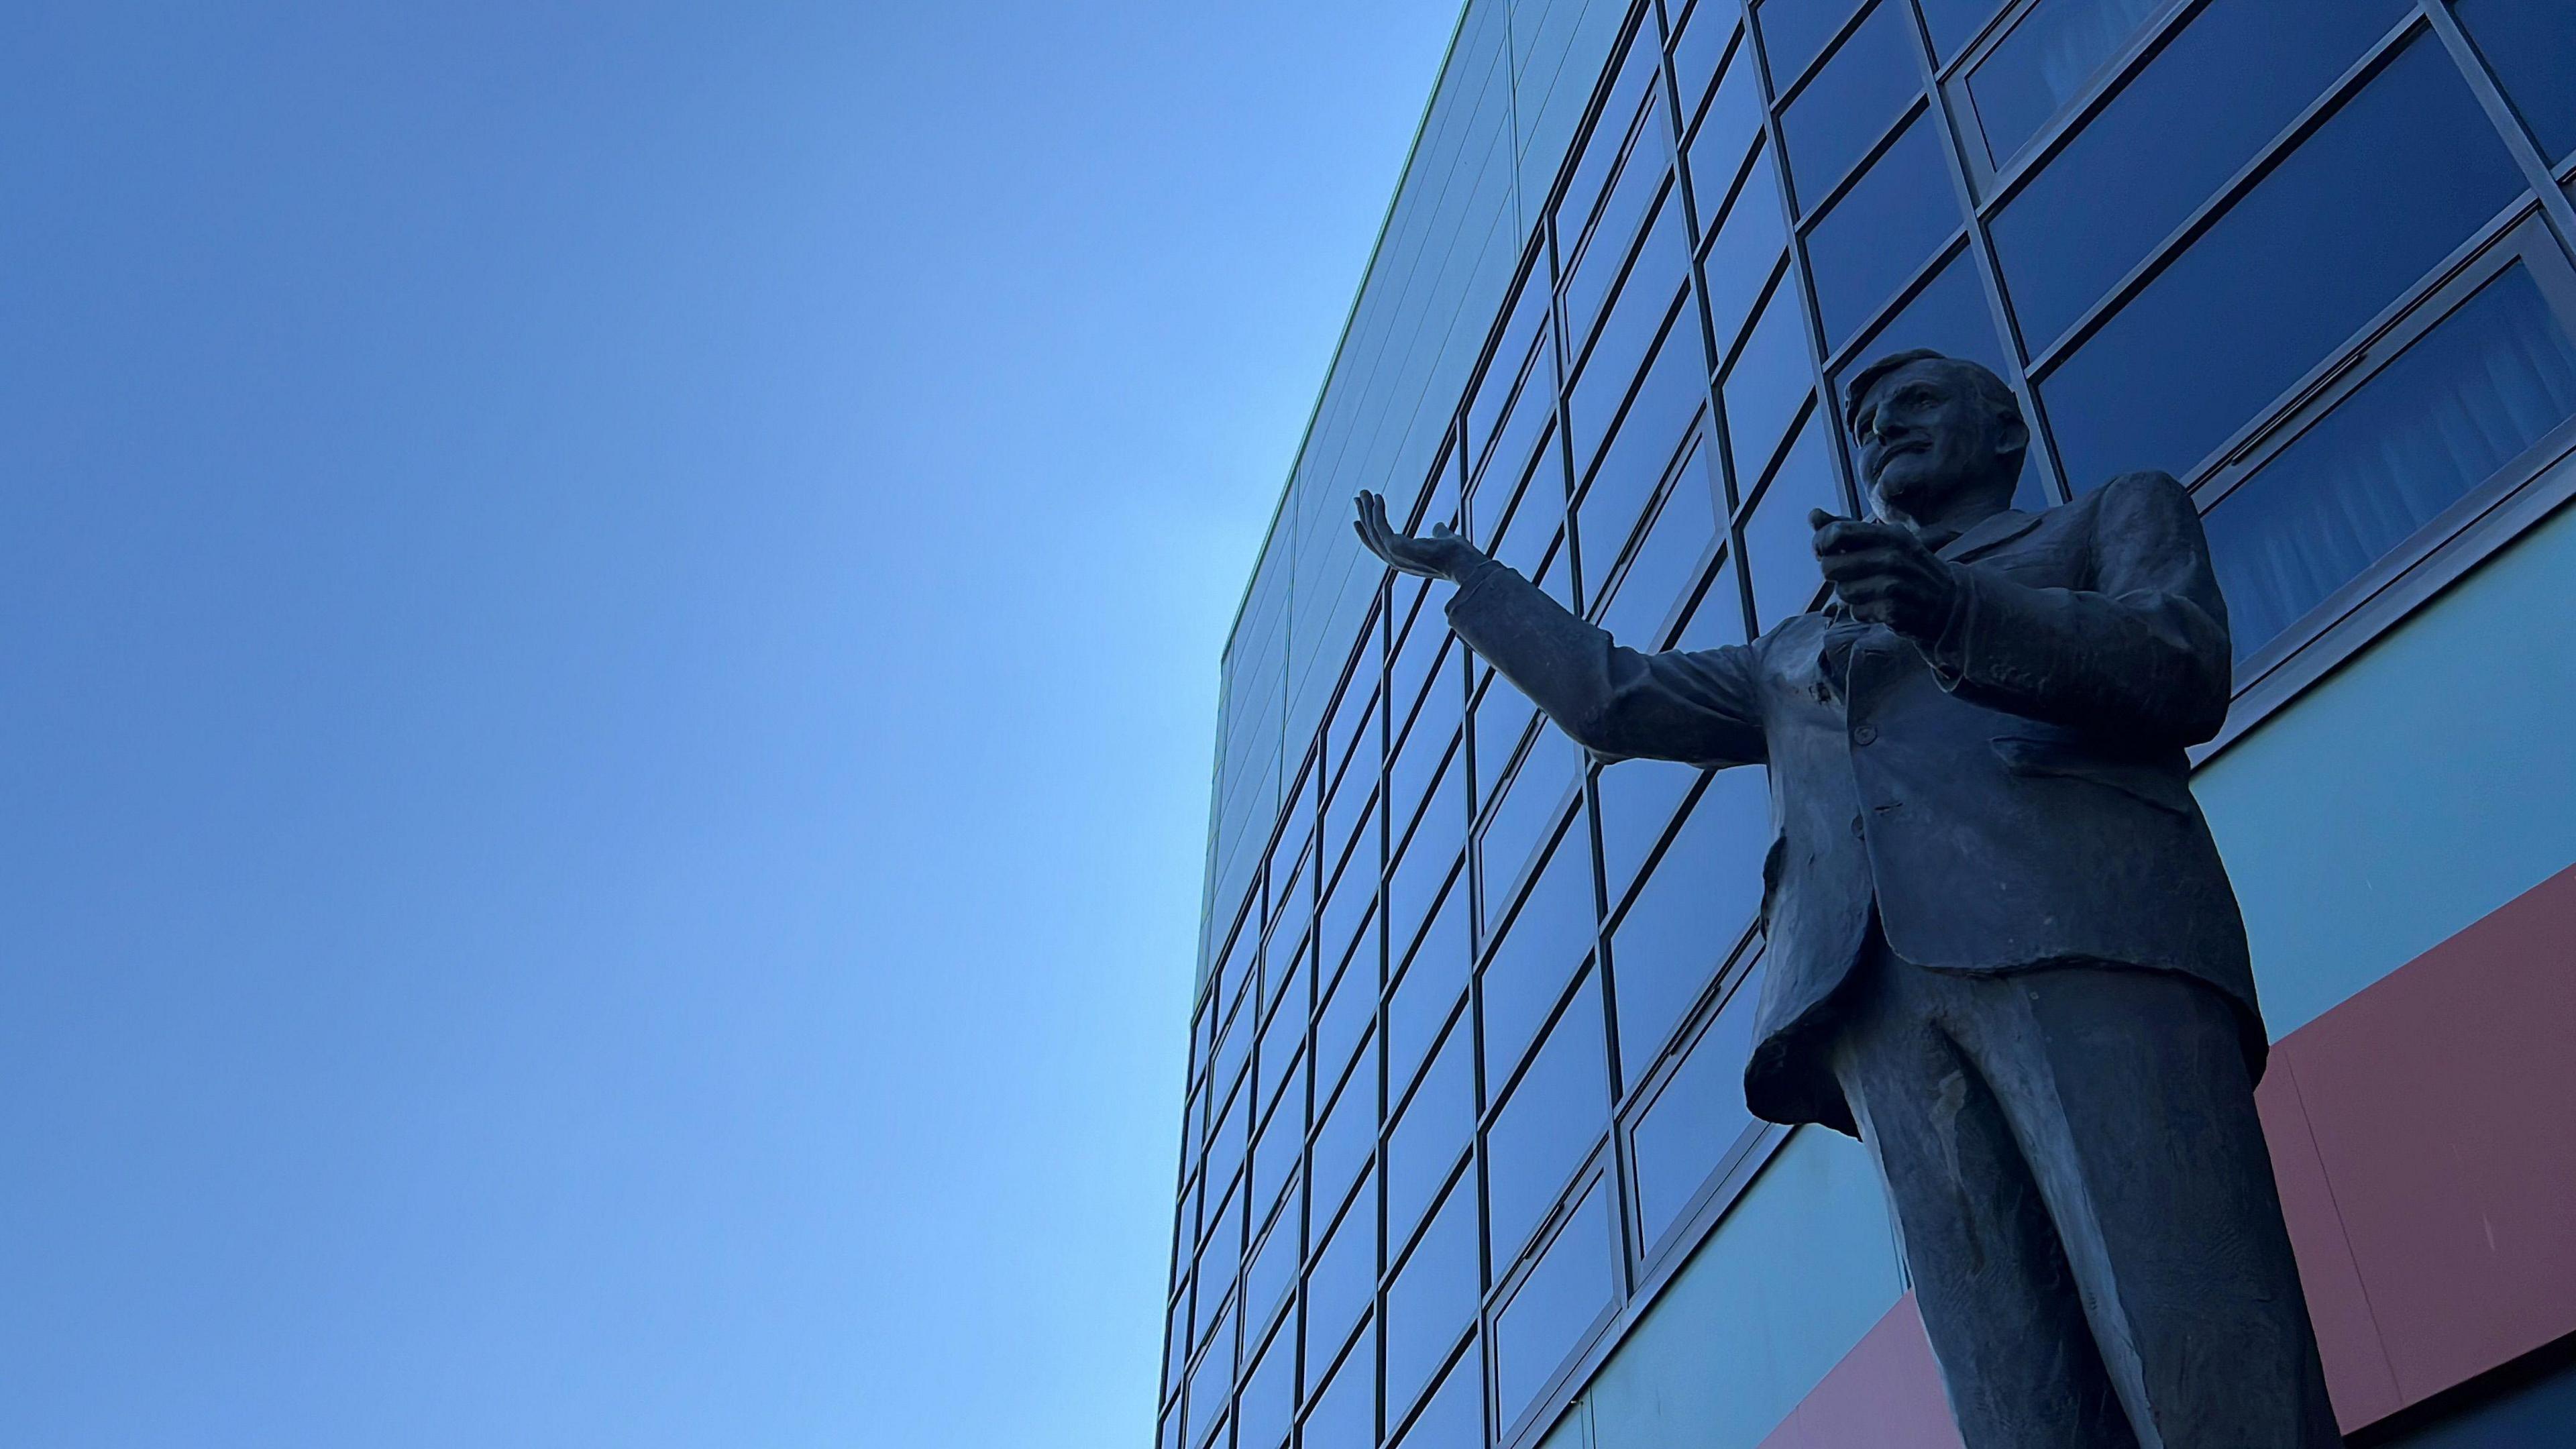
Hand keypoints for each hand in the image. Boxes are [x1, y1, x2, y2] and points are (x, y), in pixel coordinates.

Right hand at [1353, 491, 1485, 581]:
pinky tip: (1378, 498)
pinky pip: (1380, 526)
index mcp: (1403, 561)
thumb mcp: (1443, 540)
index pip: (1378, 546)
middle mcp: (1395, 561)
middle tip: (1359, 497)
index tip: (1359, 518)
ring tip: (1364, 493)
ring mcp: (1395, 555)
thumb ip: (1439, 533)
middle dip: (1364, 515)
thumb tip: (1438, 526)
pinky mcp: (1397, 546)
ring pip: (1373, 529)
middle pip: (1372, 536)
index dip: (1367, 532)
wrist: (1465, 563)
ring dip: (1367, 509)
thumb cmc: (1457, 555)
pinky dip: (1377, 511)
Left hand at [1809, 509, 1957, 638]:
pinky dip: (1863, 612)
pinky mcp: (1893, 611)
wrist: (1950, 605)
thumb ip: (1847, 528)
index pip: (1838, 532)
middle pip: (1830, 566)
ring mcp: (1895, 585)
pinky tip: (1880, 607)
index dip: (1821, 543)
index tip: (1823, 551)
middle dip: (1835, 574)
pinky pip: (1856, 612)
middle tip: (1851, 575)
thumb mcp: (1886, 542)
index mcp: (1890, 535)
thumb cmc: (1909, 569)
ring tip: (1871, 592)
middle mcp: (1893, 557)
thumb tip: (1813, 515)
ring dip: (1850, 596)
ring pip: (1841, 592)